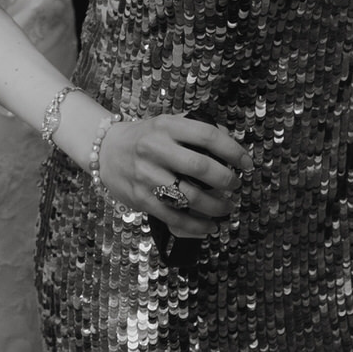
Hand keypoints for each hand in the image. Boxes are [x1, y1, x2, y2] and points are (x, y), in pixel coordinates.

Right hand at [96, 114, 252, 237]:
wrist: (105, 151)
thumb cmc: (145, 137)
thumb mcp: (168, 124)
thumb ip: (196, 131)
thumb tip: (230, 141)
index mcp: (166, 127)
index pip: (207, 136)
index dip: (233, 150)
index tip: (247, 163)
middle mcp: (155, 149)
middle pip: (201, 167)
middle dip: (226, 180)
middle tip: (236, 186)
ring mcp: (147, 175)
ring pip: (189, 196)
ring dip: (215, 206)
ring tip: (227, 208)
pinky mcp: (141, 198)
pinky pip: (173, 217)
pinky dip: (196, 226)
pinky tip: (209, 227)